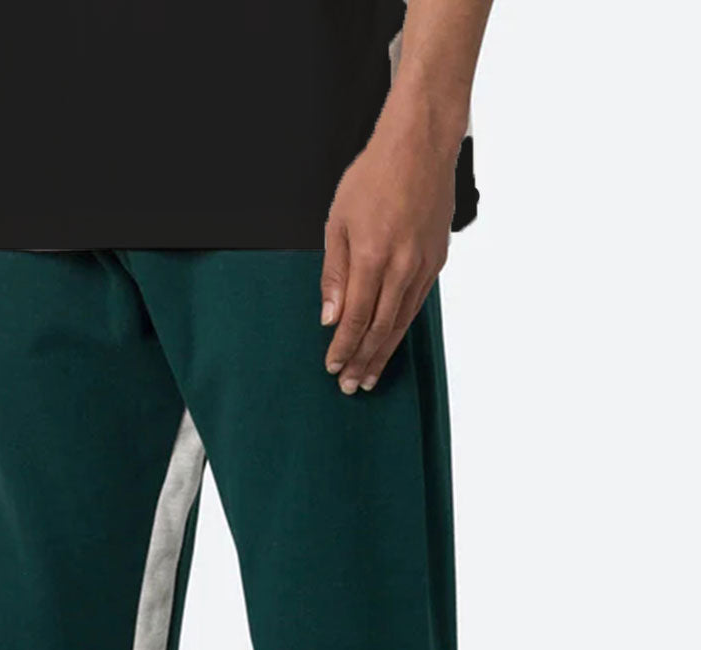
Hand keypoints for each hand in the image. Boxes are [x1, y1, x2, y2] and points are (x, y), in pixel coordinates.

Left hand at [321, 114, 458, 393]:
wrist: (421, 146)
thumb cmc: (374, 176)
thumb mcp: (337, 221)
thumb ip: (334, 274)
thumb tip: (330, 317)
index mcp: (371, 257)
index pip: (354, 318)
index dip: (343, 347)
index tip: (332, 367)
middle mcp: (401, 267)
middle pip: (379, 329)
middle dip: (362, 361)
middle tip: (350, 386)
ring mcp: (422, 266)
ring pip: (401, 323)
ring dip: (383, 354)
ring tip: (370, 376)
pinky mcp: (436, 262)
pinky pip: (416, 305)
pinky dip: (402, 330)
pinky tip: (391, 343)